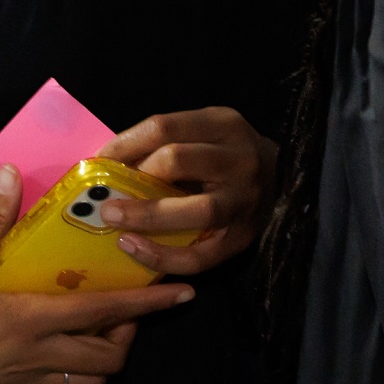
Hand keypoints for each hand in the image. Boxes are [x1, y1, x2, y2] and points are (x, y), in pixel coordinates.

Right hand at [0, 163, 196, 383]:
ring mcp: (23, 382)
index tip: (182, 293)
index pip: (105, 311)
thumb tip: (11, 173)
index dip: (149, 304)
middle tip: (129, 309)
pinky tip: (59, 361)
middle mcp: (38, 357)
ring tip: (100, 333)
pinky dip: (68, 383)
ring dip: (103, 361)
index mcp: (32, 321)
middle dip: (130, 337)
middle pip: (108, 359)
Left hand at [92, 106, 279, 276]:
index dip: (124, 144)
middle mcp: (239, 159)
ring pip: (195, 210)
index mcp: (224, 125)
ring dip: (147, 217)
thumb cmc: (227, 155)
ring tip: (114, 223)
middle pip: (177, 161)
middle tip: (104, 197)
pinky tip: (135, 251)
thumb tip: (108, 164)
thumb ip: (167, 142)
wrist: (284, 180)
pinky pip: (200, 256)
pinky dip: (163, 257)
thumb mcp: (205, 132)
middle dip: (134, 179)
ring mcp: (244, 201)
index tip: (98, 161)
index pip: (164, 127)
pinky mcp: (242, 239)